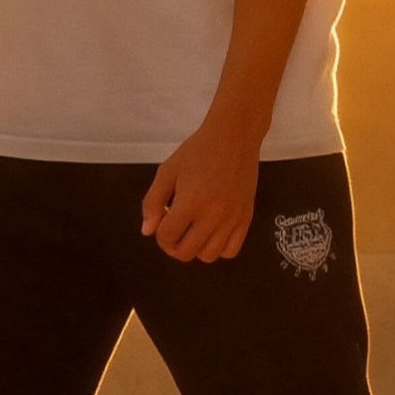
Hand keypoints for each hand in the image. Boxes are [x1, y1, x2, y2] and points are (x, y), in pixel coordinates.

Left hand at [141, 116, 261, 261]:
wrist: (234, 138)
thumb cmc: (196, 152)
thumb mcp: (166, 172)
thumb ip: (152, 203)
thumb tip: (147, 231)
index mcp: (191, 203)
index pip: (167, 237)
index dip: (158, 234)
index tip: (161, 219)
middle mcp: (213, 216)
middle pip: (187, 252)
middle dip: (172, 245)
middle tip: (173, 227)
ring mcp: (233, 219)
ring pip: (209, 256)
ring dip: (195, 248)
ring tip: (192, 229)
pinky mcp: (247, 218)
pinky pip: (232, 250)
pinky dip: (218, 248)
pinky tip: (211, 231)